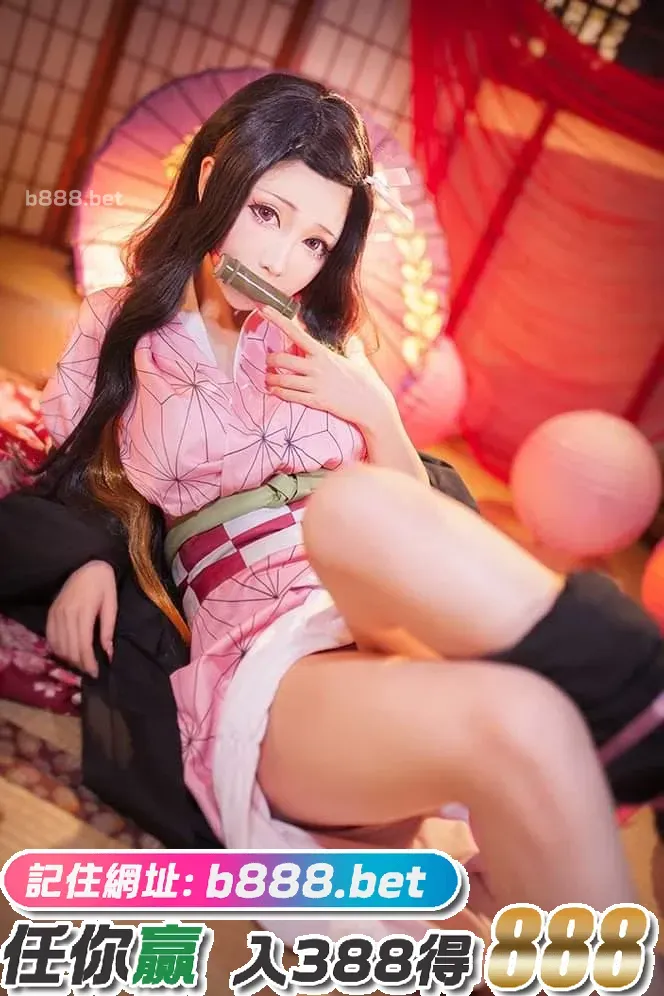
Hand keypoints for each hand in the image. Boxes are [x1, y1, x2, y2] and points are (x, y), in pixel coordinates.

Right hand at [46, 560, 116, 676]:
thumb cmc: (104, 584)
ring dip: (69, 659)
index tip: (96, 673)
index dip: (89, 663)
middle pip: (70, 649)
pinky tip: (67, 653)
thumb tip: (108, 653)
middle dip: (80, 664)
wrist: (87, 564)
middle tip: (90, 671)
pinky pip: (50, 637)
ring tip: (81, 664)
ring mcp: (56, 613)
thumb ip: (107, 629)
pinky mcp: (51, 612)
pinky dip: (57, 649)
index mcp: (83, 612)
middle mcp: (66, 614)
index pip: (83, 645)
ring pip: (58, 645)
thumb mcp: (112, 604)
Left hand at [262, 305, 395, 430]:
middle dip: (269, 361)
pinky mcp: (316, 401)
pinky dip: (279, 393)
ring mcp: (315, 385)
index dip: (277, 319)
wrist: (373, 405)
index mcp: (323, 353)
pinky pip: (290, 396)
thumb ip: (353, 348)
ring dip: (270, 380)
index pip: (296, 332)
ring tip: (268, 380)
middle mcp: (317, 367)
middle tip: (268, 363)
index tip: (263, 308)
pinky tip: (275, 392)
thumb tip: (354, 339)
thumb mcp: (359, 361)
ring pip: (282, 380)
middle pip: (281, 360)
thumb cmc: (367, 382)